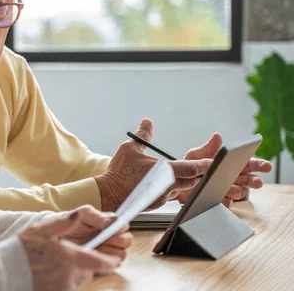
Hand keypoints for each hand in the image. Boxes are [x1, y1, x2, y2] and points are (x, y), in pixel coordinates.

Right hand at [19, 208, 131, 290]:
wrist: (1, 273)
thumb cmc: (19, 251)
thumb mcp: (40, 231)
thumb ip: (62, 224)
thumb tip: (77, 215)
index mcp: (69, 258)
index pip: (98, 262)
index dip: (109, 261)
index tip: (115, 260)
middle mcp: (69, 277)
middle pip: (88, 272)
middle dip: (86, 265)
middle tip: (75, 258)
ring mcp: (62, 290)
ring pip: (77, 282)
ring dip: (75, 274)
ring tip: (59, 266)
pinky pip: (66, 289)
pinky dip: (64, 282)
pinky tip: (51, 276)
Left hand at [61, 205, 132, 260]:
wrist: (55, 233)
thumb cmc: (70, 220)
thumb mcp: (83, 214)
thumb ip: (99, 217)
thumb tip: (115, 220)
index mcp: (109, 222)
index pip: (124, 225)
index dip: (120, 228)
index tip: (113, 229)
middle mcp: (110, 236)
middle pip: (127, 240)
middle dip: (118, 240)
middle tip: (105, 238)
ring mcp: (107, 249)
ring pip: (122, 253)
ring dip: (112, 251)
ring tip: (97, 247)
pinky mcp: (101, 261)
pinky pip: (112, 264)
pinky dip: (106, 261)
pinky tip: (94, 255)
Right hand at [95, 119, 212, 211]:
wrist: (108, 194)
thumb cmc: (119, 172)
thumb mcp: (130, 148)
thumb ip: (143, 135)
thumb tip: (147, 122)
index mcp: (166, 171)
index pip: (194, 168)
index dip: (207, 164)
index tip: (216, 161)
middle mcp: (169, 186)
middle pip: (193, 180)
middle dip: (198, 173)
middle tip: (204, 166)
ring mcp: (164, 197)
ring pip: (182, 188)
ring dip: (185, 180)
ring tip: (186, 173)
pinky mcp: (158, 203)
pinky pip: (170, 195)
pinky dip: (171, 188)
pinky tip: (165, 183)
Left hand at [176, 133, 272, 206]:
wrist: (178, 180)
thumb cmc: (191, 165)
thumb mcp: (198, 154)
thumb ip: (209, 147)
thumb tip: (217, 136)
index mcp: (230, 164)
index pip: (249, 164)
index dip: (259, 165)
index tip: (266, 166)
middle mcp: (231, 178)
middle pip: (248, 180)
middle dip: (254, 181)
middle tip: (257, 182)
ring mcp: (226, 190)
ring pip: (239, 192)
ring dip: (238, 190)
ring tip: (235, 188)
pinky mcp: (218, 200)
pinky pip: (225, 203)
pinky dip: (224, 199)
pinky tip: (222, 196)